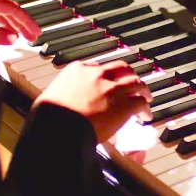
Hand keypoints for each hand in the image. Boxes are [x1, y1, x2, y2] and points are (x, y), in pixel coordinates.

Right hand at [33, 61, 152, 142]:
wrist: (59, 127)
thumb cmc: (49, 116)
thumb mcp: (51, 95)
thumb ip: (63, 93)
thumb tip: (64, 99)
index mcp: (78, 69)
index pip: (98, 67)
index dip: (107, 76)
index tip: (109, 82)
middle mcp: (98, 75)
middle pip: (122, 69)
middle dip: (129, 76)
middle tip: (133, 83)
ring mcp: (113, 89)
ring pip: (136, 83)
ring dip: (143, 90)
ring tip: (146, 97)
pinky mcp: (124, 105)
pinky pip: (140, 103)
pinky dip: (145, 108)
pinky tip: (145, 114)